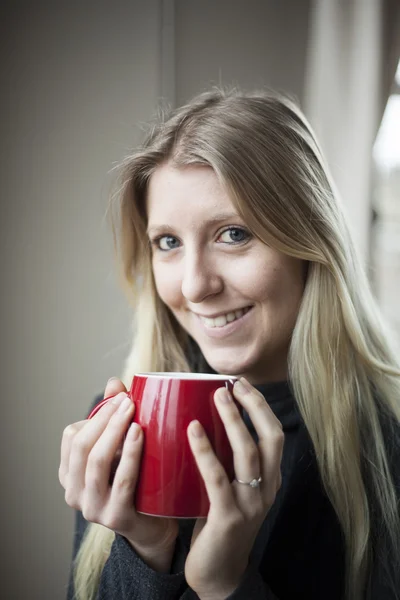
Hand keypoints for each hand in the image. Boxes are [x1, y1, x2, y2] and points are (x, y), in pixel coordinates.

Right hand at [58, 377, 178, 571]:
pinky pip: (121, 482)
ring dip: (114, 431)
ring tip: (133, 412)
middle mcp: (74, 493)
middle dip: (105, 418)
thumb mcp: (121, 446)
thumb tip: (114, 383)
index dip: (97, 415)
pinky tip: (139, 434)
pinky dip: (129, 454)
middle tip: (128, 401)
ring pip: (97, 463)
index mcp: (70, 474)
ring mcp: (92, 508)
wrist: (154, 522)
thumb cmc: (136, 478)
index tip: (121, 398)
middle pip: (82, 447)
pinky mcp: (115, 518)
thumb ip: (114, 417)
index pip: (72, 437)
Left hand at [184, 378, 283, 598]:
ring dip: (233, 420)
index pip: (274, 436)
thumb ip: (227, 462)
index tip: (242, 385)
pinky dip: (205, 450)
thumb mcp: (232, 489)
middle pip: (270, 438)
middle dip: (253, 407)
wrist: (218, 574)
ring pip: (248, 453)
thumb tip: (203, 419)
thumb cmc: (219, 524)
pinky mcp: (228, 517)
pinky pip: (217, 477)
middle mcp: (266, 490)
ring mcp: (250, 504)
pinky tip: (192, 430)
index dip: (261, 407)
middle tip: (231, 386)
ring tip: (217, 396)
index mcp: (270, 481)